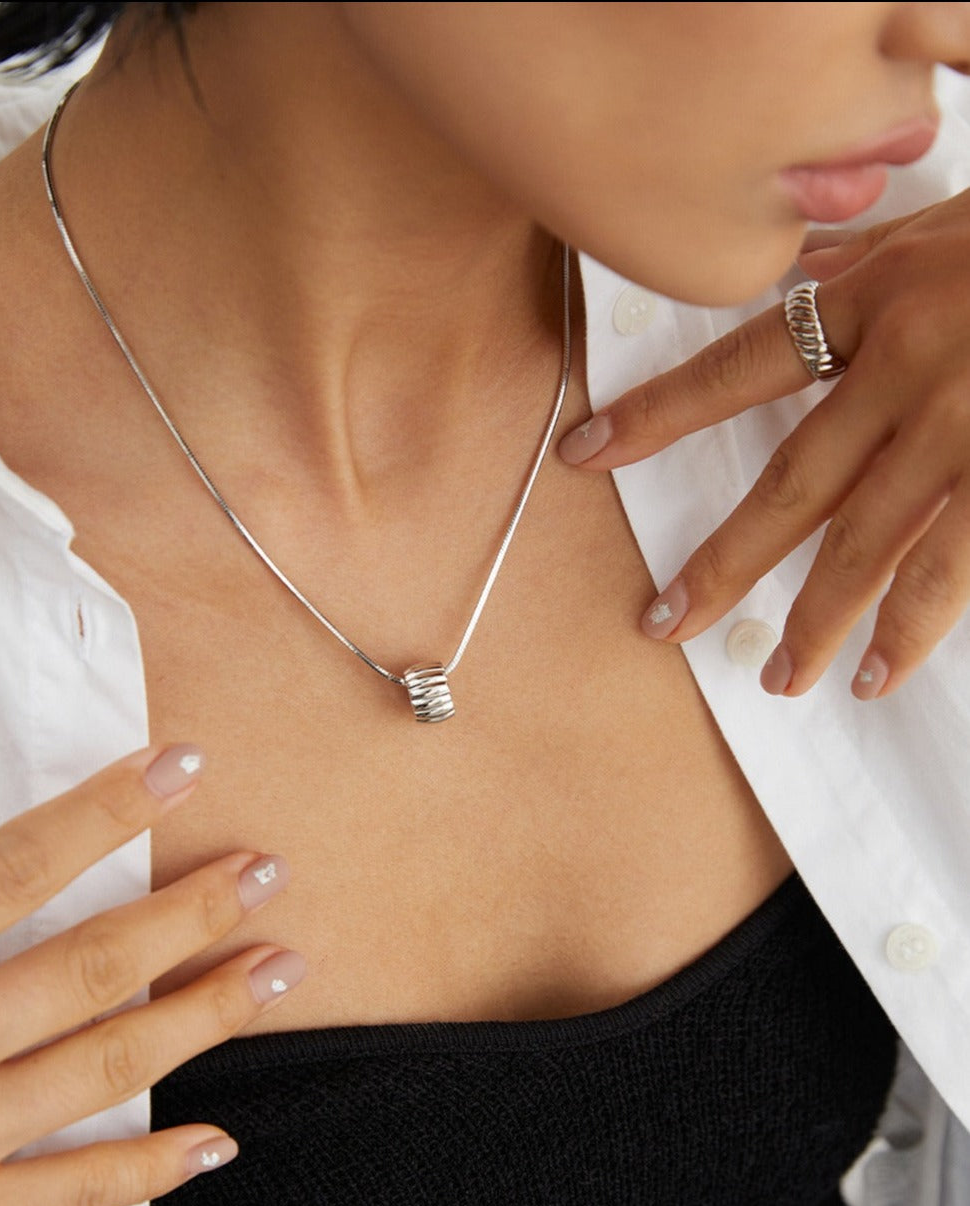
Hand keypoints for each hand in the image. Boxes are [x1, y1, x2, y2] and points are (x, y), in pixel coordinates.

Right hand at [0, 745, 302, 1205]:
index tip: (179, 765)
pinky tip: (219, 1141)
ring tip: (284, 968)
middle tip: (268, 870)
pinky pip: (71, 1194)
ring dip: (206, 1016)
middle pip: (86, 966)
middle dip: (188, 914)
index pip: (12, 869)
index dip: (102, 811)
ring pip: (106, 1067)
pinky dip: (151, 1169)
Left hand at [560, 189, 969, 698]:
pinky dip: (915, 628)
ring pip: (866, 544)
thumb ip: (867, 262)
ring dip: (815, 620)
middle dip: (723, 563)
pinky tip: (881, 677)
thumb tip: (797, 277)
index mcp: (876, 299)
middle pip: (790, 486)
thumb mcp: (948, 218)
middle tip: (667, 625)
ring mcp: (967, 429)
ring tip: (777, 679)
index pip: (735, 368)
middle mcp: (906, 370)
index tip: (582, 454)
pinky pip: (957, 567)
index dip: (654, 414)